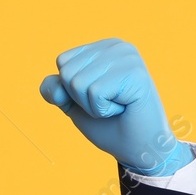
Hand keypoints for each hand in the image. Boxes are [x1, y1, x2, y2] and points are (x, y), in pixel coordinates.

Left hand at [38, 38, 191, 176]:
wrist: (140, 149)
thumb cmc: (109, 125)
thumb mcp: (73, 104)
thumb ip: (56, 89)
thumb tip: (57, 87)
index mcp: (104, 47)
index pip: (63, 62)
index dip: (72, 90)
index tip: (99, 97)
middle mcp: (117, 46)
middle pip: (67, 72)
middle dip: (81, 99)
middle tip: (110, 104)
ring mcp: (128, 57)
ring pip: (78, 83)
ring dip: (93, 106)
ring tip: (118, 106)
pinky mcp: (135, 73)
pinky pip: (95, 92)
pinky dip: (104, 110)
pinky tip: (125, 108)